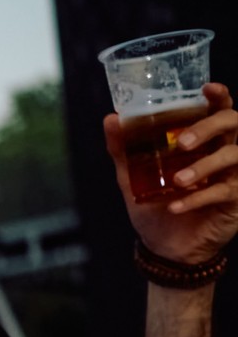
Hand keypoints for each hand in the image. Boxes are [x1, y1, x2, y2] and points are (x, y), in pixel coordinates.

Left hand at [108, 82, 237, 264]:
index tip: (208, 88)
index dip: (219, 96)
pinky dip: (197, 198)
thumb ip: (123, 150)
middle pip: (233, 124)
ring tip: (178, 180)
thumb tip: (110, 119)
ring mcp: (234, 175)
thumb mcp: (133, 177)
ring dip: (203, 166)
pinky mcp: (236, 199)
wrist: (165, 248)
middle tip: (183, 143)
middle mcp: (224, 152)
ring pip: (233, 156)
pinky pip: (224, 192)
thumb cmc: (156, 207)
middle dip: (209, 127)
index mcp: (204, 141)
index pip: (220, 109)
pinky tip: (176, 206)